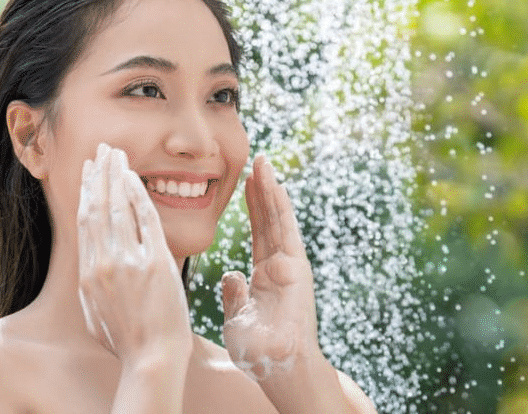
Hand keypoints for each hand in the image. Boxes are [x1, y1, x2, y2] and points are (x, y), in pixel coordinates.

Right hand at [77, 143, 193, 366]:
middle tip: (101, 150)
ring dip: (115, 176)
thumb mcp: (98, 313)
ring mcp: (127, 262)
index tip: (90, 172)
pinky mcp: (153, 263)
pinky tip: (134, 176)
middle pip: (96, 208)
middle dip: (98, 175)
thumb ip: (96, 285)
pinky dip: (137, 195)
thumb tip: (95, 266)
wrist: (151, 359)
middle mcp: (102, 264)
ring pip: (116, 208)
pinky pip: (143, 219)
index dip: (87, 193)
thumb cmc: (129, 342)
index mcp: (88, 275)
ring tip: (116, 153)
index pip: (85, 222)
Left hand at [221, 156, 320, 379]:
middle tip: (254, 162)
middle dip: (261, 191)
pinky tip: (273, 184)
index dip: (252, 207)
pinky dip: (280, 205)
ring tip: (262, 162)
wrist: (277, 365)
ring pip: (277, 218)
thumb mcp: (238, 316)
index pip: (258, 233)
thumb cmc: (258, 350)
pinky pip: (286, 229)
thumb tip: (231, 275)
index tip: (245, 183)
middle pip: (268, 220)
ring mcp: (290, 264)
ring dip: (270, 189)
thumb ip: (235, 294)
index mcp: (266, 276)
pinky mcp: (296, 266)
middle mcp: (280, 265)